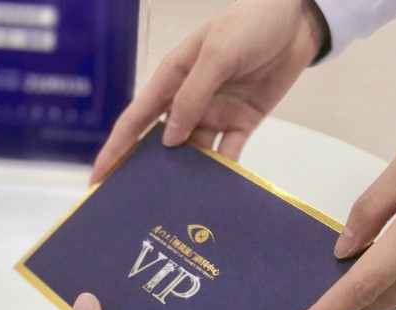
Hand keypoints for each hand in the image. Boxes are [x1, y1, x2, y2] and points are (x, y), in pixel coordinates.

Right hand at [91, 0, 327, 182]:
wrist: (297, 20)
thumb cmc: (250, 24)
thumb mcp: (217, 54)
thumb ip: (193, 96)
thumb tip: (169, 140)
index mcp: (171, 79)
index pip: (135, 120)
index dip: (115, 149)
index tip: (98, 177)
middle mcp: (187, 101)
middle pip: (159, 142)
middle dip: (145, 169)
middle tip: (133, 202)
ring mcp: (214, 114)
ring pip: (193, 153)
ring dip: (186, 175)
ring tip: (175, 204)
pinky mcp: (241, 122)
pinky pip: (228, 152)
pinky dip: (223, 170)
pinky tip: (216, 191)